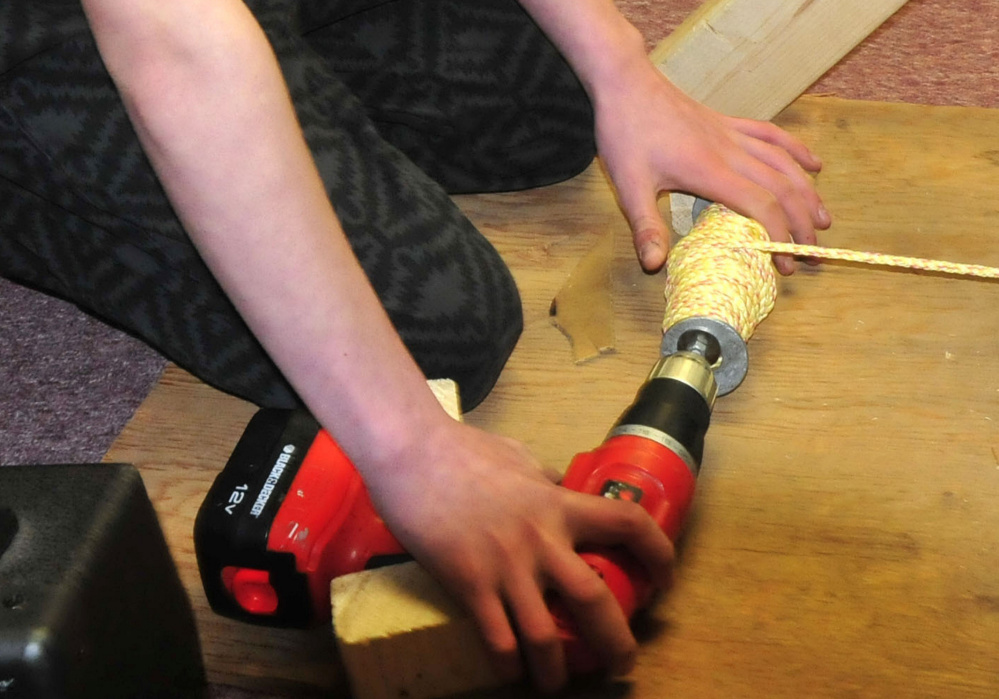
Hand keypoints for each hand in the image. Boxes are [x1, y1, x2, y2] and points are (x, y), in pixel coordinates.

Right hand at [361, 418, 674, 692]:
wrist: (411, 454)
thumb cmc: (464, 450)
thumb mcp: (520, 459)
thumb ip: (546, 482)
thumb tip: (561, 491)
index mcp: (559, 504)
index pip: (628, 525)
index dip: (659, 554)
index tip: (664, 578)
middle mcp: (541, 539)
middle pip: (596, 601)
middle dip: (617, 642)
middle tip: (622, 661)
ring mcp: (505, 566)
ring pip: (545, 636)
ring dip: (557, 671)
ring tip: (558, 684)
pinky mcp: (468, 584)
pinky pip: (497, 640)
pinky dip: (508, 665)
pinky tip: (510, 671)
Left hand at [592, 58, 830, 274]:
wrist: (626, 83)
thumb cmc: (625, 133)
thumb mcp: (628, 185)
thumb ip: (644, 226)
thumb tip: (654, 265)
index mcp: (709, 171)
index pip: (760, 206)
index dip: (779, 237)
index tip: (786, 264)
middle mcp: (729, 151)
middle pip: (781, 188)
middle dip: (802, 223)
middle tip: (812, 254)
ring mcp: (732, 134)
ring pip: (784, 162)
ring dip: (808, 192)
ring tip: (824, 220)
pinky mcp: (728, 122)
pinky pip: (772, 135)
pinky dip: (797, 150)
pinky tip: (814, 164)